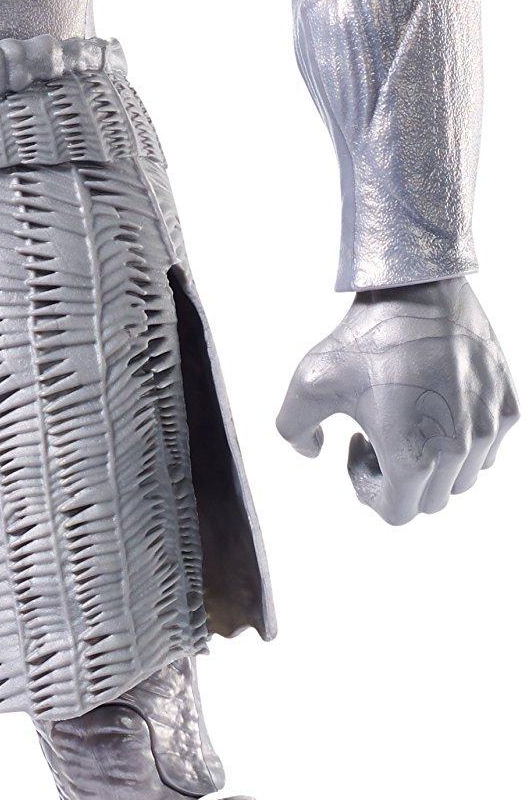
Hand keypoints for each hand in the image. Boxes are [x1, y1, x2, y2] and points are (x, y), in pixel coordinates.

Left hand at [276, 278, 517, 524]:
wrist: (418, 286)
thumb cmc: (363, 336)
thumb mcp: (308, 382)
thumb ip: (292, 430)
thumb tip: (313, 451)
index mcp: (412, 458)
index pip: (398, 513)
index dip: (369, 490)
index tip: (358, 449)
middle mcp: (458, 450)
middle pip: (430, 501)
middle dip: (400, 478)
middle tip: (379, 435)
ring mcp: (488, 429)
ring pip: (464, 478)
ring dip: (435, 464)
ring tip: (410, 421)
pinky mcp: (509, 406)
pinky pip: (489, 448)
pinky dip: (466, 442)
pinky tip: (439, 407)